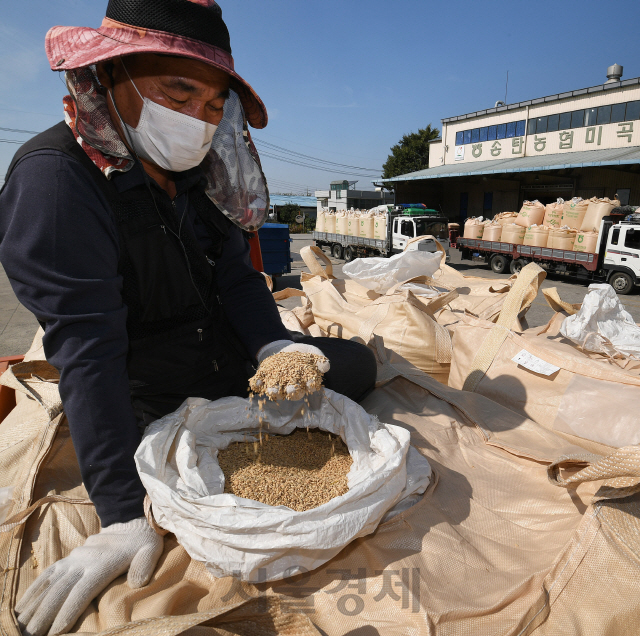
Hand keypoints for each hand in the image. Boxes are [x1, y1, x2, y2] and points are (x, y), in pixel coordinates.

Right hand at [16, 517, 163, 635]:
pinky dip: (34, 591)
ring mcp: (74, 559)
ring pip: (50, 583)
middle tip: (33, 635)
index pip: (82, 590)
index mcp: (103, 563)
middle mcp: (84, 561)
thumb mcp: (151, 550)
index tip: (56, 631)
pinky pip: (48, 574)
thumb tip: (137, 583)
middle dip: (45, 615)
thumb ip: (144, 565)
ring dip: (35, 606)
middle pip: (61, 590)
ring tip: (23, 626)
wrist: (131, 523)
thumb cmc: (143, 543)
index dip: (69, 610)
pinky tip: (23, 606)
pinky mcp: (69, 558)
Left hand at [255, 340, 329, 399]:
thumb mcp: (312, 353)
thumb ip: (319, 359)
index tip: (311, 384)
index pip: (309, 386)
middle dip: (291, 392)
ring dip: (274, 391)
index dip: (310, 386)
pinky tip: (256, 382)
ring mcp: (276, 384)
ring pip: (276, 391)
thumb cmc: (301, 354)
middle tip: (290, 390)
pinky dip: (257, 384)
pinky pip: (259, 384)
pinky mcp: (263, 378)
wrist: (283, 349)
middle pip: (292, 393)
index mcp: (304, 382)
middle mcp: (290, 386)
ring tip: (272, 389)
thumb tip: (325, 366)